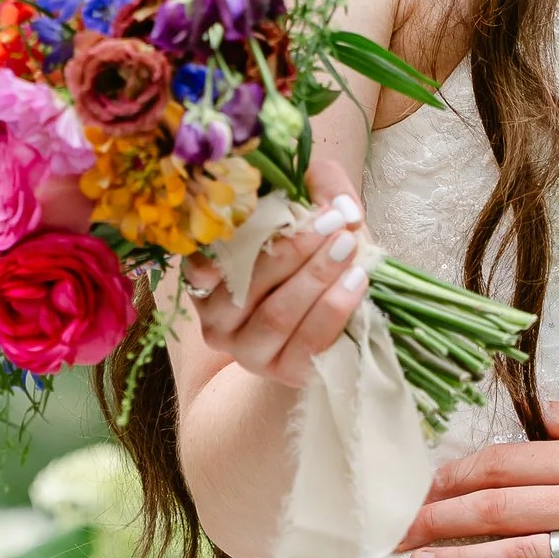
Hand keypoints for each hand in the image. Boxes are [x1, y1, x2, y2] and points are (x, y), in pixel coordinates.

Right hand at [182, 175, 368, 382]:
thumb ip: (319, 185)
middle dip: (294, 250)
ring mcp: (246, 351)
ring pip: (276, 316)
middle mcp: (216, 318)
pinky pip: (307, 344)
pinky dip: (334, 309)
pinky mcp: (283, 372)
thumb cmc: (312, 254)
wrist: (330, 321)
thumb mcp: (311, 208)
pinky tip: (357, 281)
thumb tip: (338, 205)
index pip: (201, 262)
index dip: (238, 236)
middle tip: (333, 223)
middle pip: (247, 285)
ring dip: (317, 278)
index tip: (282, 209)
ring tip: (349, 248)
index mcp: (207, 277)